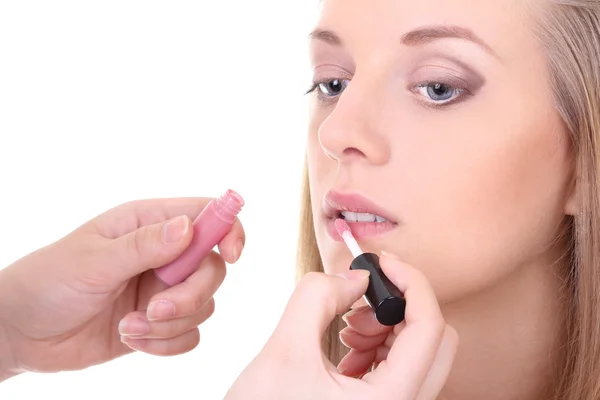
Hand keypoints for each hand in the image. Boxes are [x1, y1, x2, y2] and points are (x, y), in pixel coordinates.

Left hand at [0, 197, 244, 378]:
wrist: (21, 333)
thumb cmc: (47, 282)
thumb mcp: (93, 261)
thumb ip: (143, 246)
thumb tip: (188, 228)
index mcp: (147, 223)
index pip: (205, 215)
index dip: (228, 230)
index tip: (233, 255)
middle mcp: (162, 254)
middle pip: (212, 268)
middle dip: (191, 295)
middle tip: (155, 310)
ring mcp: (162, 289)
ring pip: (204, 305)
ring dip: (171, 324)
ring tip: (130, 328)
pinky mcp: (159, 322)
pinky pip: (189, 335)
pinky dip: (166, 344)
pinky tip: (133, 340)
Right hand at [224, 253, 457, 399]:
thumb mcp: (284, 351)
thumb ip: (317, 298)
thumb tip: (354, 276)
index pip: (429, 329)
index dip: (411, 283)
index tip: (383, 262)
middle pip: (435, 341)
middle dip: (399, 307)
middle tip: (362, 298)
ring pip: (418, 352)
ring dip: (386, 326)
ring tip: (346, 326)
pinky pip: (399, 366)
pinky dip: (377, 344)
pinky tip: (345, 342)